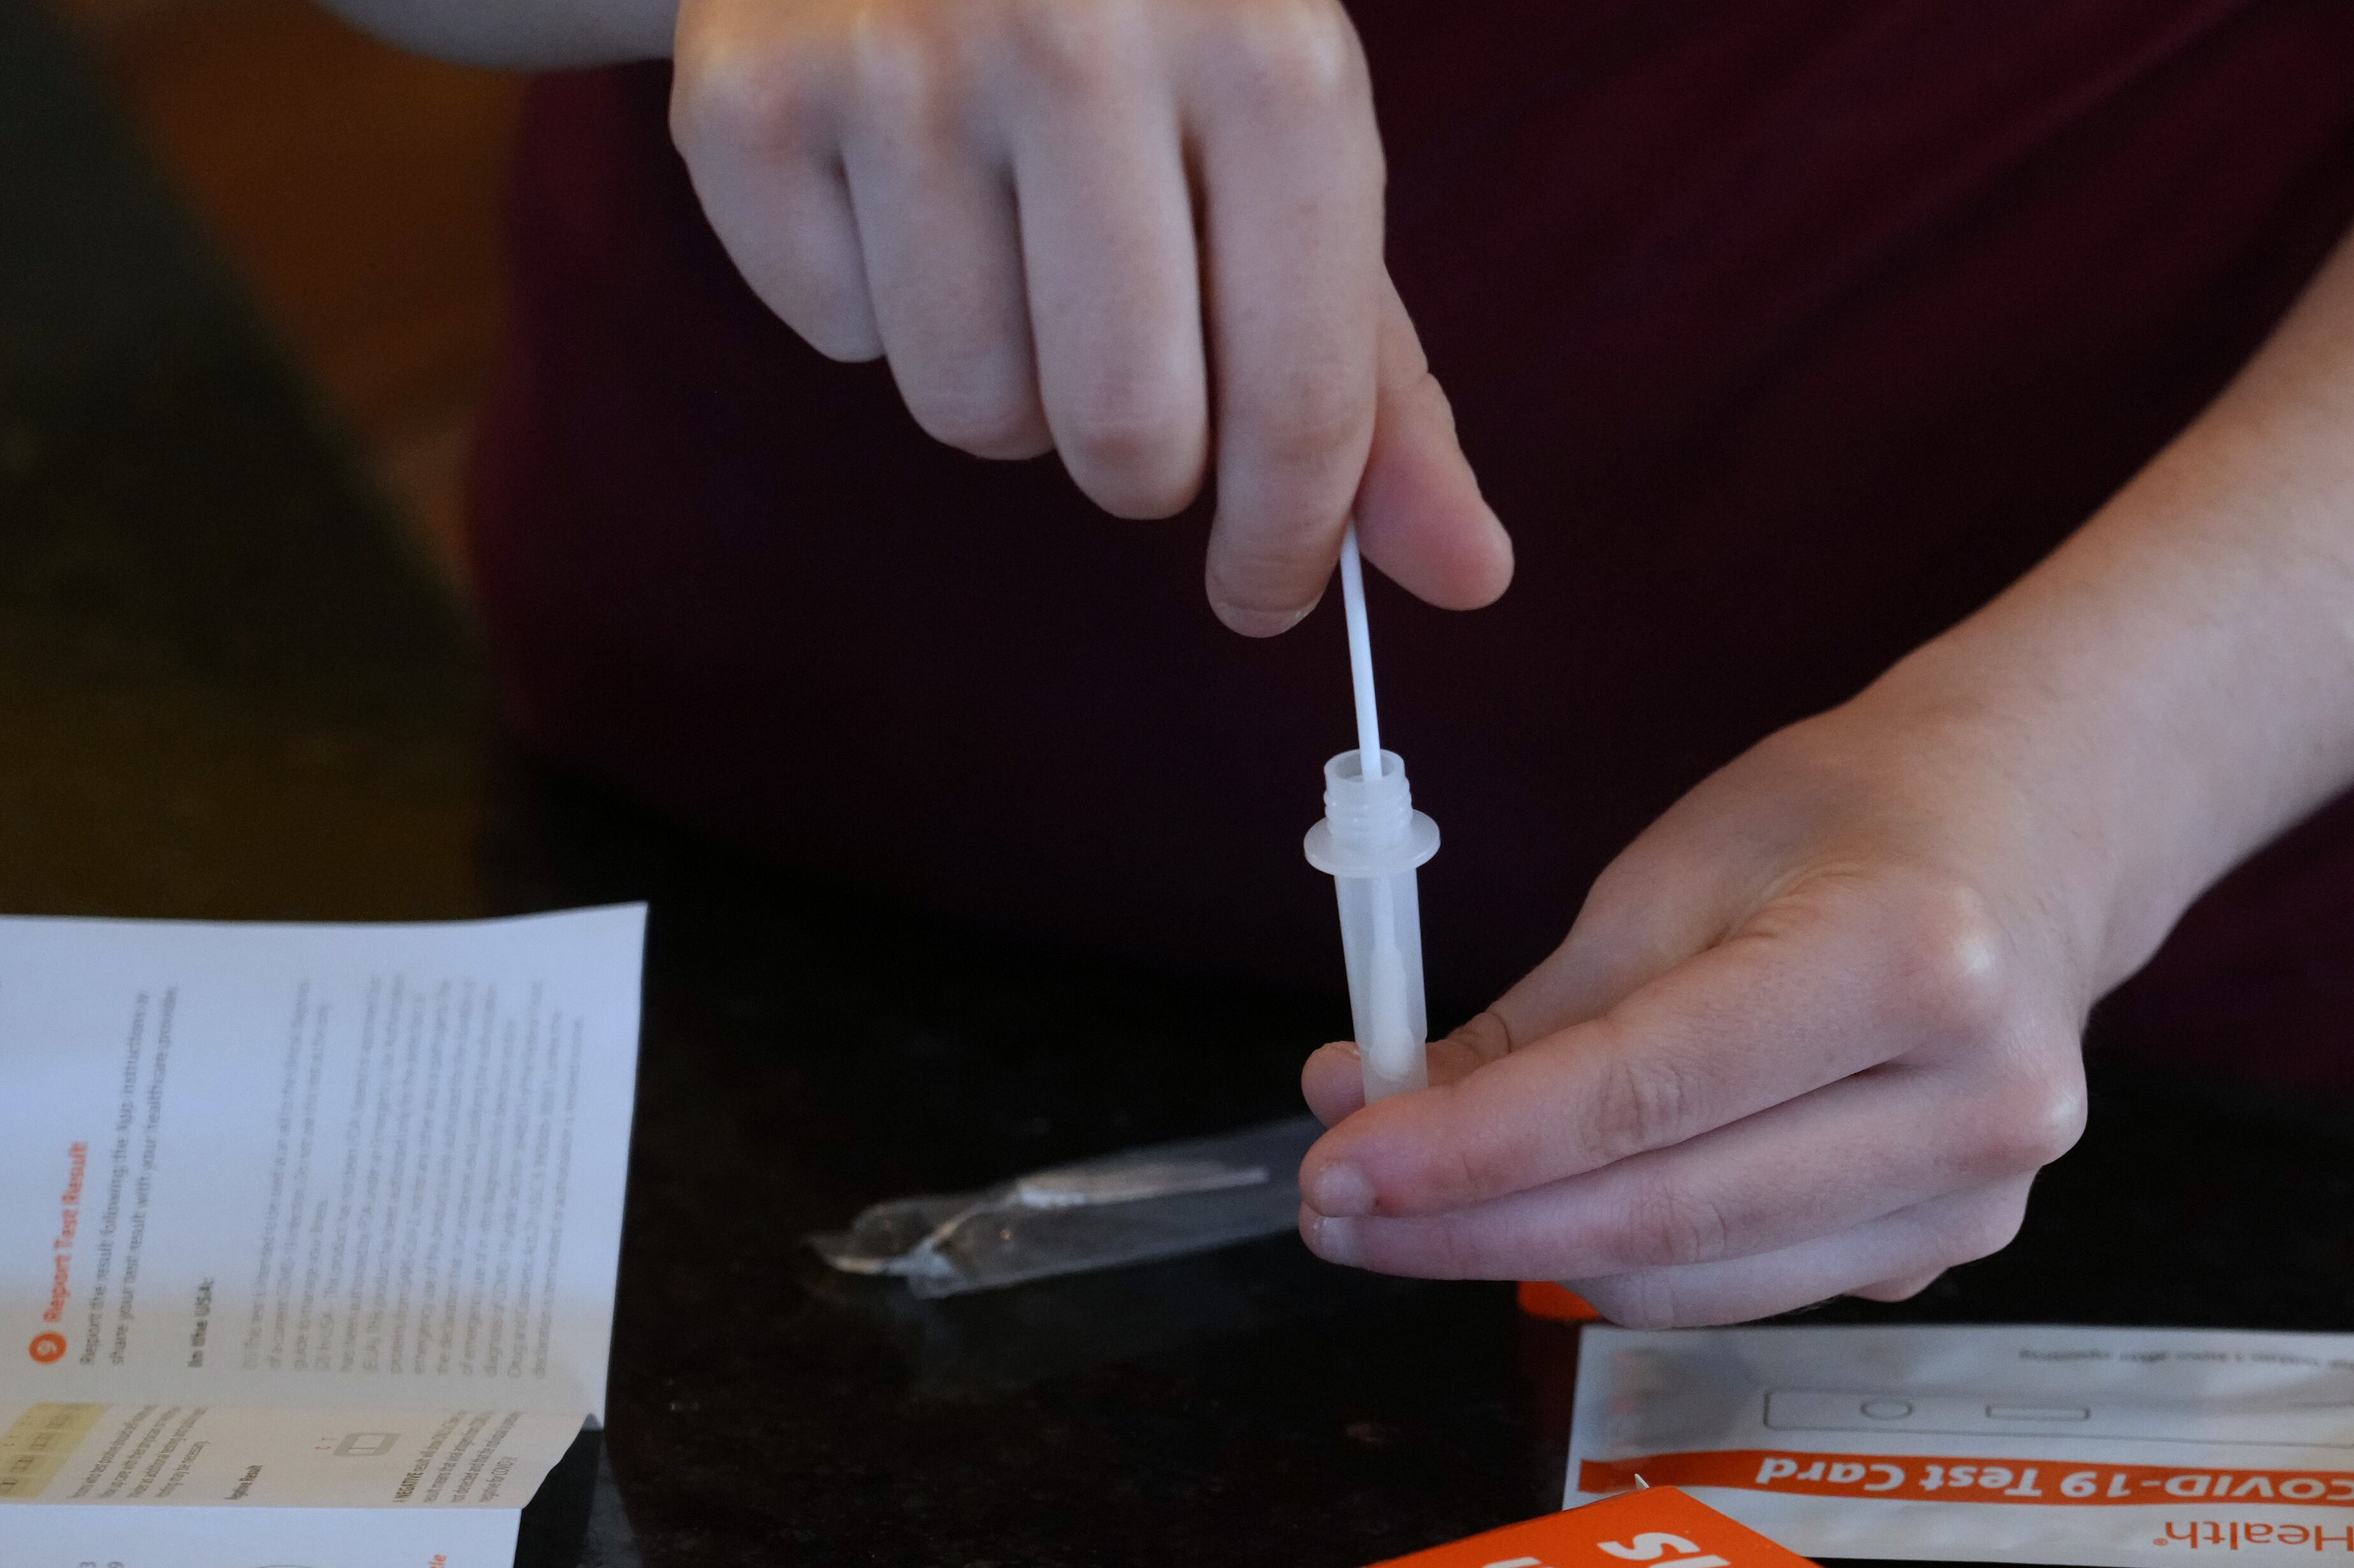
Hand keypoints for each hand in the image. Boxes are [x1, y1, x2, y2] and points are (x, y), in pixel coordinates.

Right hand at [668, 0, 1511, 629]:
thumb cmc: (1152, 19)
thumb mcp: (1292, 156)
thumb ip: (1379, 384)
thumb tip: (1470, 578)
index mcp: (1264, 60)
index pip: (1295, 403)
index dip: (1284, 543)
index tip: (1261, 591)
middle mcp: (1080, 44)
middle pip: (1119, 437)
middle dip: (1139, 465)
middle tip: (1132, 381)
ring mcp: (897, 62)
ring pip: (971, 412)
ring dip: (1010, 384)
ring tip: (1015, 245)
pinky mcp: (749, 99)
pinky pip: (839, 337)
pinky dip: (881, 305)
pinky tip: (904, 184)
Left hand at [1293, 663, 2155, 1325]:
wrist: (2041, 836)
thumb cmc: (1857, 823)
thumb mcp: (1681, 868)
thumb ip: (1536, 1014)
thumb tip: (1365, 1105)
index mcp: (1911, 959)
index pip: (1646, 1094)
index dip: (1471, 1150)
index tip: (1337, 1168)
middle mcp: (1973, 1097)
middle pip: (1668, 1215)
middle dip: (1472, 1226)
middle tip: (1335, 1212)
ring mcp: (1977, 1194)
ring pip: (1696, 1281)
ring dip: (1533, 1255)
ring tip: (1419, 1205)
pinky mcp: (1953, 1247)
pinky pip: (1748, 1286)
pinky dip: (1633, 1256)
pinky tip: (1571, 1200)